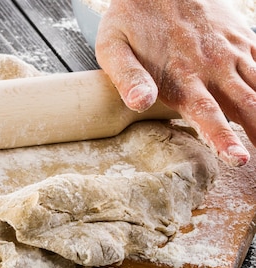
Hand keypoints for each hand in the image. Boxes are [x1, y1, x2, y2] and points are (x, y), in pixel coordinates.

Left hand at [95, 0, 253, 166]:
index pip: (207, 113)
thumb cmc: (131, 18)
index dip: (223, 138)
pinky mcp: (241, 38)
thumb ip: (127, 77)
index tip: (238, 159)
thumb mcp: (114, 47)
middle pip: (246, 106)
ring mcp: (231, 52)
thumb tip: (140, 104)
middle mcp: (213, 67)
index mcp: (182, 76)